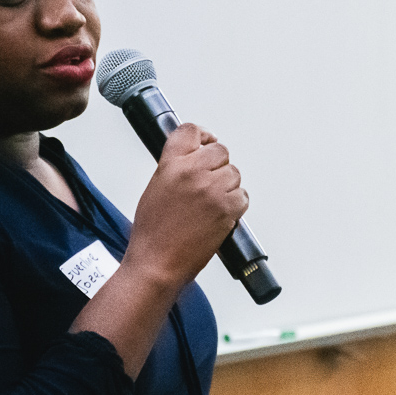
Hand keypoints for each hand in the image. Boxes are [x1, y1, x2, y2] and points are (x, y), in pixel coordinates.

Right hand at [123, 123, 248, 290]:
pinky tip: (219, 215)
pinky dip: (235, 205)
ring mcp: (212, 190)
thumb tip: (193, 158)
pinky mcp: (227, 209)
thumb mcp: (155, 187)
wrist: (157, 263)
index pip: (191, 131)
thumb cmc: (152, 233)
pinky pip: (242, 196)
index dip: (202, 136)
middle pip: (220, 151)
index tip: (206, 141)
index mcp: (171, 164)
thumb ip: (174, 167)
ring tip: (210, 204)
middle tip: (208, 182)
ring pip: (234, 173)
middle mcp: (193, 172)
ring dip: (227, 186)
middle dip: (217, 165)